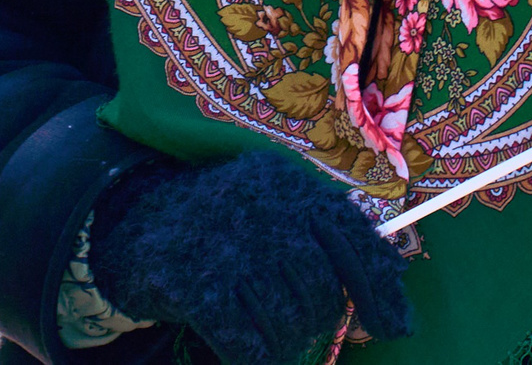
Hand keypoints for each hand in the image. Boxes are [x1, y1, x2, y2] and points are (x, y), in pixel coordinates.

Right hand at [88, 150, 414, 364]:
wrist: (131, 223)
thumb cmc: (222, 229)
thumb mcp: (275, 217)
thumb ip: (332, 250)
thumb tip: (399, 319)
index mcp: (288, 184)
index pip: (353, 239)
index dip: (380, 289)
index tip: (394, 329)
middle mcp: (259, 205)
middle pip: (321, 290)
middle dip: (316, 322)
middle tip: (296, 328)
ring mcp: (222, 242)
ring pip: (286, 322)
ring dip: (283, 344)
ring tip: (266, 336)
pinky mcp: (187, 280)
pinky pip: (245, 343)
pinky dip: (254, 358)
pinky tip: (248, 353)